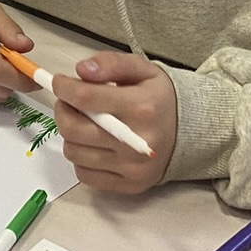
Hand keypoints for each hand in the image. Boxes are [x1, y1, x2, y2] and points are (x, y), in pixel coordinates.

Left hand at [49, 52, 177, 194]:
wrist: (190, 132)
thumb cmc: (159, 98)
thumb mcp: (142, 70)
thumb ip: (111, 64)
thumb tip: (81, 70)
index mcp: (141, 107)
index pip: (86, 98)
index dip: (64, 88)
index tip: (59, 82)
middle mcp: (136, 142)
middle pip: (73, 129)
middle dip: (62, 110)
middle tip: (68, 102)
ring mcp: (132, 168)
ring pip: (74, 152)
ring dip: (70, 134)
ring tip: (84, 122)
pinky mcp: (130, 185)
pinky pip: (84, 174)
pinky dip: (81, 157)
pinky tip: (92, 144)